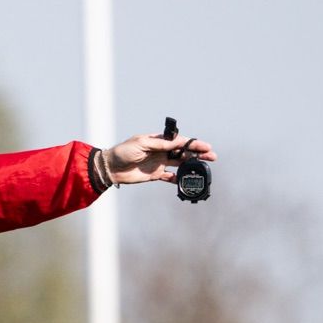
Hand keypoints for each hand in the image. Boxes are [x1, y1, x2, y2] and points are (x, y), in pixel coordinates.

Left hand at [100, 131, 218, 185]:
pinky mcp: (155, 175)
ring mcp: (159, 163)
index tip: (205, 146)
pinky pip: (170, 177)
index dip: (193, 144)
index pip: (180, 141)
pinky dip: (179, 179)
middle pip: (184, 152)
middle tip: (212, 157)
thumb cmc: (123, 152)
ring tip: (204, 168)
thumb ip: (160, 144)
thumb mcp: (141, 144)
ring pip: (180, 164)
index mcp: (159, 141)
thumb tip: (177, 142)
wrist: (110, 168)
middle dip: (198, 154)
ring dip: (192, 165)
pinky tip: (187, 181)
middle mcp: (161, 151)